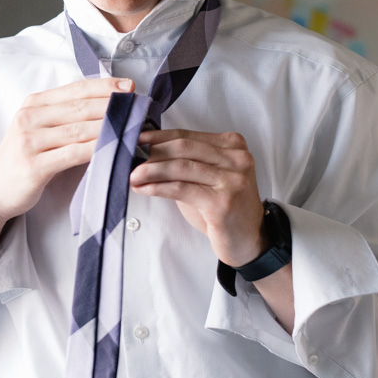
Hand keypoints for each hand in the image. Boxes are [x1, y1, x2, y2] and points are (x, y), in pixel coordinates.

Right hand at [0, 77, 130, 221]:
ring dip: (111, 128)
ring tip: (135, 128)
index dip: (104, 86)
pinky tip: (115, 149)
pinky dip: (97, 150)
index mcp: (33, 104)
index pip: (75, 89)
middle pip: (80, 107)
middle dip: (114, 106)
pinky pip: (73, 154)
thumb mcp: (39, 129)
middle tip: (140, 107)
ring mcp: (29, 141)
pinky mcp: (34, 165)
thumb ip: (65, 116)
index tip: (130, 87)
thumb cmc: (24, 160)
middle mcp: (29, 118)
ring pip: (80, 129)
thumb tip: (106, 105)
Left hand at [130, 128, 265, 266]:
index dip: (158, 137)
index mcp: (233, 145)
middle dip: (152, 152)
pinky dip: (159, 187)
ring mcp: (233, 179)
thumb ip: (186, 162)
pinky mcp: (222, 202)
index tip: (136, 139)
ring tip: (131, 175)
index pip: (188, 136)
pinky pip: (182, 189)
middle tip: (128, 157)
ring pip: (181, 167)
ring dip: (151, 170)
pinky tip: (143, 188)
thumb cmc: (223, 208)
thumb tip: (146, 153)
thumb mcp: (207, 178)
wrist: (248, 241)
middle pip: (184, 148)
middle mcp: (237, 158)